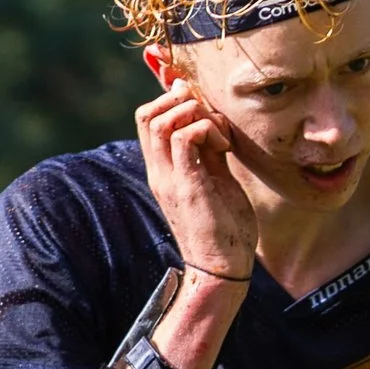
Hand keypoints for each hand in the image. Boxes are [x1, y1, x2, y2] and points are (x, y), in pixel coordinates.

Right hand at [136, 75, 258, 285]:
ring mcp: (169, 179)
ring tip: (218, 135)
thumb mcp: (216, 179)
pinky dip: (205, 129)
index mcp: (162, 170)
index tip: (203, 109)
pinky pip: (184, 139)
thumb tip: (210, 119)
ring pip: (160, 121)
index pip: (148, 120)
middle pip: (146, 114)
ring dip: (193, 114)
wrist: (222, 268)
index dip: (171, 101)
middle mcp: (159, 172)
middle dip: (179, 101)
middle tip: (209, 117)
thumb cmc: (223, 227)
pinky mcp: (187, 187)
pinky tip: (223, 147)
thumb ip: (209, 150)